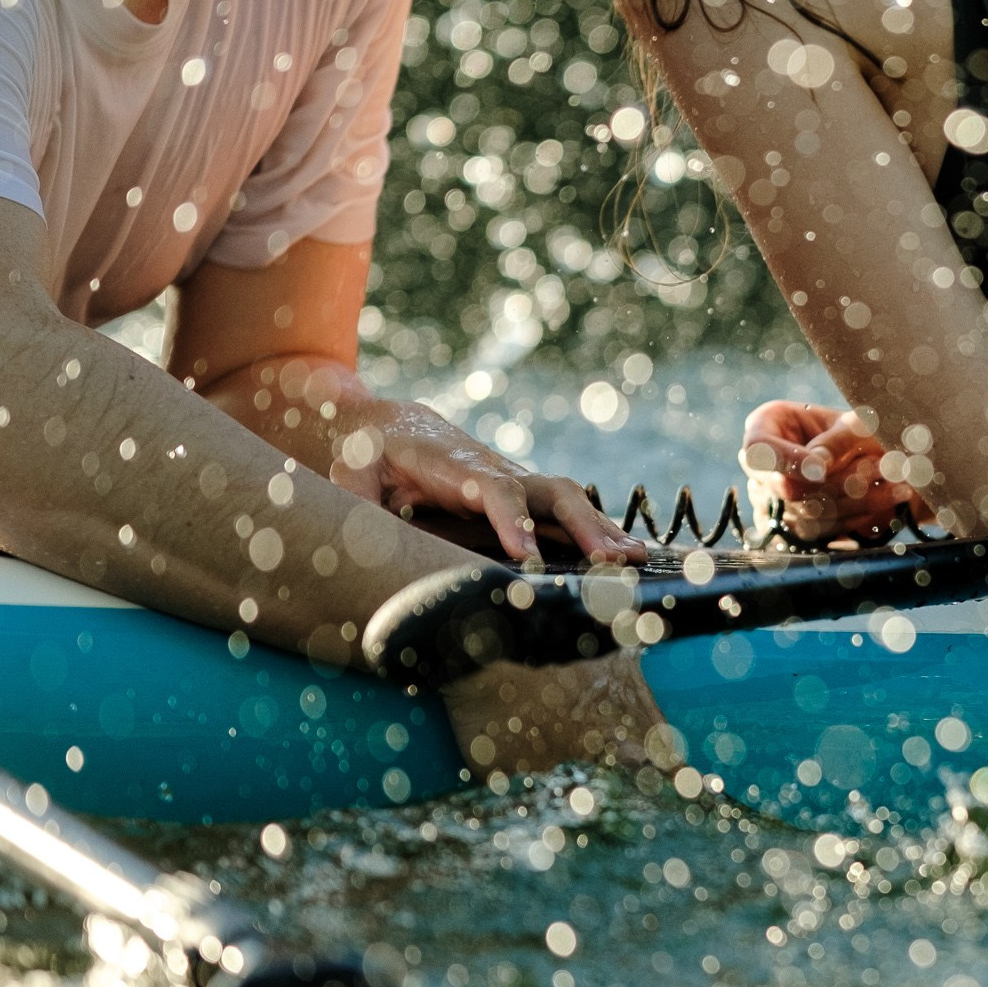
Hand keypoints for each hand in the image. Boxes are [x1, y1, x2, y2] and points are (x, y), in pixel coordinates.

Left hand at [331, 406, 639, 565]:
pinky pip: (566, 514)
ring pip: (568, 500)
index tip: (527, 554)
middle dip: (584, 526)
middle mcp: (496, 471)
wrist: (391, 424)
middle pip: (551, 491)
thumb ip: (359, 506)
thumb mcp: (351, 474)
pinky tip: (628, 558)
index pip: (493, 490)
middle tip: (611, 560)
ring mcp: (515, 482)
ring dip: (603, 530)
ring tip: (637, 562)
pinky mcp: (523, 497)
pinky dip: (598, 533)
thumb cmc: (369, 453)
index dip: (512, 519)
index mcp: (455, 466)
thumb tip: (364, 542)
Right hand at [741, 399, 930, 544]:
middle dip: (837, 482)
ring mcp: (773, 504)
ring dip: (855, 500)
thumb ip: (834, 442)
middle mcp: (762, 469)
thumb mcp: (852, 425)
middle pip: (785, 489)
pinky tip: (888, 498)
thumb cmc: (858, 431)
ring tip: (896, 482)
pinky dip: (857, 516)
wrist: (875, 459)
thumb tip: (816, 469)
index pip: (758, 450)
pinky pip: (821, 531)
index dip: (786, 463)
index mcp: (765, 426)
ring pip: (806, 514)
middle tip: (879, 467)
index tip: (819, 470)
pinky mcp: (794, 530)